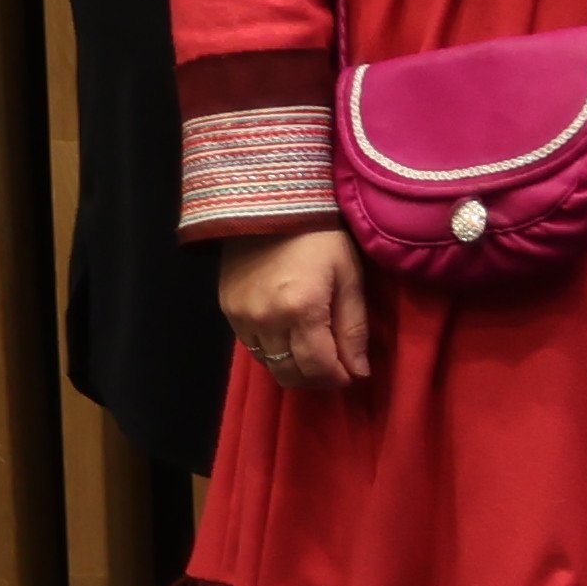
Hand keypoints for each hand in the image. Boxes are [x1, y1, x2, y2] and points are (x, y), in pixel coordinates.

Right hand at [218, 228, 374, 391]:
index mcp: (301, 309)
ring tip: (316, 358)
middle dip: (316, 380)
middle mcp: (266, 320)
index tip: (353, 376)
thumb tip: (359, 371)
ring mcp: (241, 317)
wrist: (272, 205)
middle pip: (289, 373)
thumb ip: (353, 327)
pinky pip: (252, 348)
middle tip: (336, 372)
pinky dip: (273, 353)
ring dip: (294, 369)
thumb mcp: (349, 276)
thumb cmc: (322, 236)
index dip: (338, 378)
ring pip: (268, 365)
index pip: (318, 366)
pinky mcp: (227, 311)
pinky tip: (291, 341)